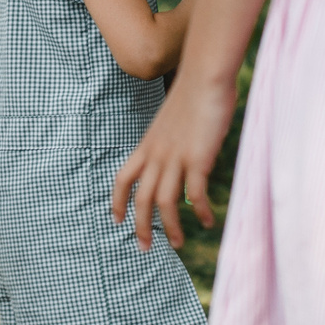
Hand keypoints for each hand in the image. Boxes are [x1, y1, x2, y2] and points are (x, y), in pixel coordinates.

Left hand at [110, 76, 236, 250]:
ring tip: (178, 244)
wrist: (205, 76)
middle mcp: (156, 154)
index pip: (122, 178)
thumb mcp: (173, 120)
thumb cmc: (195, 93)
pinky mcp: (197, 158)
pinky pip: (195, 194)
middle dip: (140, 226)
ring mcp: (175, 157)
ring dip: (170, 228)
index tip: (116, 220)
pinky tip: (208, 221)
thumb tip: (180, 151)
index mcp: (147, 144)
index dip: (116, 201)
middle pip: (140, 198)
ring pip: (164, 203)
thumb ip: (172, 139)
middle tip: (145, 248)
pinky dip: (201, 211)